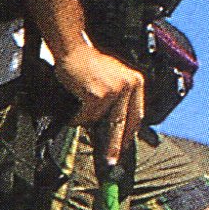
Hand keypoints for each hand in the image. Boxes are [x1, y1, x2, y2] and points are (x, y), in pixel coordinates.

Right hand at [55, 37, 147, 164]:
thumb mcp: (111, 79)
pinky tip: (73, 112)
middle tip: (112, 161)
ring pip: (102, 121)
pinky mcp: (99, 94)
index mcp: (136, 82)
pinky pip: (87, 116)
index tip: (124, 149)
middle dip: (116, 145)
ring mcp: (115, 90)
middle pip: (123, 124)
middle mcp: (129, 85)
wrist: (72, 48)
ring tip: (78, 117)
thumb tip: (114, 130)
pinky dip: (78, 118)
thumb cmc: (88, 65)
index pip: (136, 115)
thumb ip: (118, 101)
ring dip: (88, 122)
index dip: (129, 134)